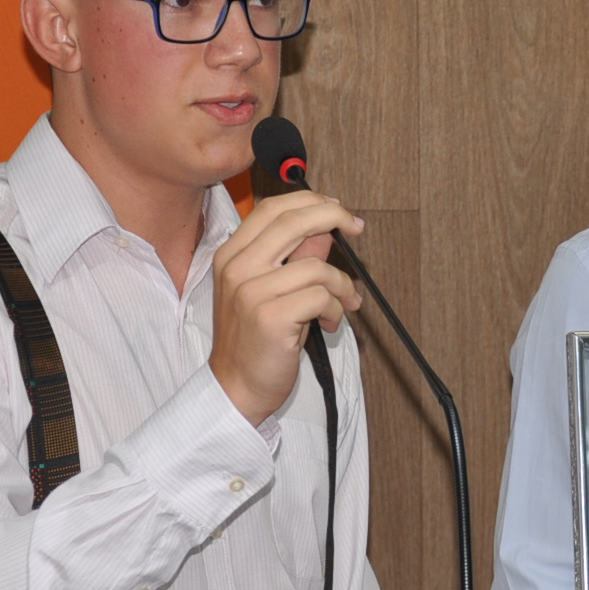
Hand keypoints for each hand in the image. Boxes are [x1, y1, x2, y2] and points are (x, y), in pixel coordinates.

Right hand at [209, 190, 362, 425]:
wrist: (237, 387)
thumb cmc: (257, 341)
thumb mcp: (274, 291)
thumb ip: (295, 258)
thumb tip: (325, 230)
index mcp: (231, 256)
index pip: (272, 209)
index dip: (310, 201)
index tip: (337, 209)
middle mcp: (237, 268)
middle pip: (293, 221)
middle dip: (334, 216)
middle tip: (357, 227)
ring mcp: (251, 292)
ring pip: (317, 266)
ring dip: (342, 286)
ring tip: (342, 306)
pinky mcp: (270, 317)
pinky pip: (321, 296)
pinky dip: (336, 310)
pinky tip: (330, 324)